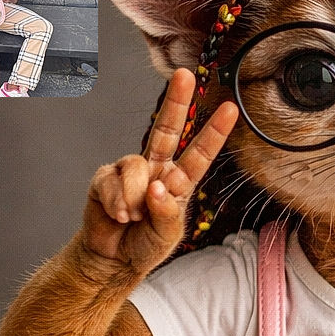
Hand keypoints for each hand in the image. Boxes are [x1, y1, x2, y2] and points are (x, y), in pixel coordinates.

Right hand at [82, 69, 238, 273]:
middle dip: (176, 102)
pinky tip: (118, 216)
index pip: (200, 153)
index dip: (214, 132)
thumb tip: (158, 187)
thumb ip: (167, 213)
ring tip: (133, 218)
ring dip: (134, 197)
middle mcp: (157, 169)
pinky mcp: (105, 177)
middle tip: (185, 76)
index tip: (229, 108)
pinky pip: (111, 180)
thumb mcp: (167, 236)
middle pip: (167, 129)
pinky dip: (116, 202)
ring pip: (136, 165)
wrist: (112, 259)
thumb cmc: (145, 245)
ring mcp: (130, 171)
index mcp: (180, 181)